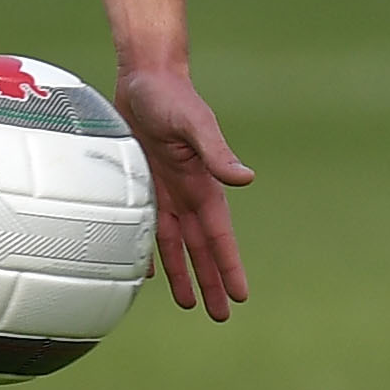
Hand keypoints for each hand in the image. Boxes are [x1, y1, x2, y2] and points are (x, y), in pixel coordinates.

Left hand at [113, 60, 254, 318]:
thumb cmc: (170, 95)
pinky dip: (149, 250)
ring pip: (175, 244)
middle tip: (221, 315)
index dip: (229, 266)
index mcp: (204, 184)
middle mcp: (187, 193)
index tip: (240, 296)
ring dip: (183, 273)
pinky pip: (146, 225)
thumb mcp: (194, 123)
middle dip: (212, 281)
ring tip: (188, 304)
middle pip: (201, 247)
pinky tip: (148, 272)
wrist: (144, 74)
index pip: (220, 236)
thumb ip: (216, 152)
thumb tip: (246, 179)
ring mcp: (165, 190)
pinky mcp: (143, 183)